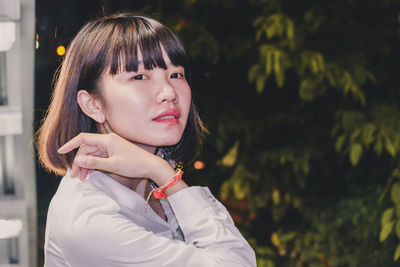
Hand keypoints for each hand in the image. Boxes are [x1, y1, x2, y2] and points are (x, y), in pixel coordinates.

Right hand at [57, 132, 173, 182]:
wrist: (151, 166)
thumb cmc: (134, 164)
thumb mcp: (113, 165)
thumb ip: (95, 163)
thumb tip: (78, 160)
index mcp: (107, 140)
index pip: (83, 139)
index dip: (70, 145)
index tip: (60, 152)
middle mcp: (108, 140)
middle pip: (86, 148)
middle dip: (79, 161)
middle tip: (74, 176)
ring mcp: (111, 146)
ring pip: (92, 154)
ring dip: (85, 165)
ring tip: (81, 178)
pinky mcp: (114, 152)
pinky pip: (99, 157)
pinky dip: (93, 165)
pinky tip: (89, 174)